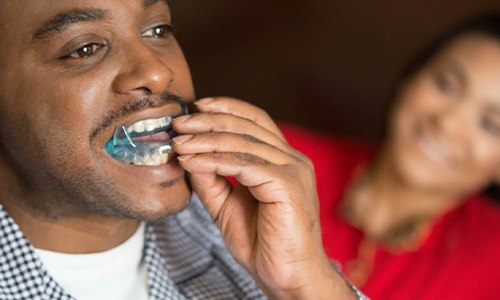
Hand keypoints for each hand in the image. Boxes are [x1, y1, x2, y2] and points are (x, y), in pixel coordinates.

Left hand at [172, 97, 355, 298]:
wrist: (287, 277)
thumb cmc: (262, 244)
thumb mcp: (226, 205)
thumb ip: (211, 179)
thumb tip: (187, 153)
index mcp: (283, 160)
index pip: (255, 120)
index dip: (226, 108)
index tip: (196, 107)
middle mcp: (292, 159)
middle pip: (248, 125)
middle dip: (209, 120)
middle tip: (179, 122)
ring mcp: (293, 170)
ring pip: (243, 142)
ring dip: (205, 140)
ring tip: (178, 143)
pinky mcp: (288, 185)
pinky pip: (243, 164)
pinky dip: (213, 160)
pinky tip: (191, 161)